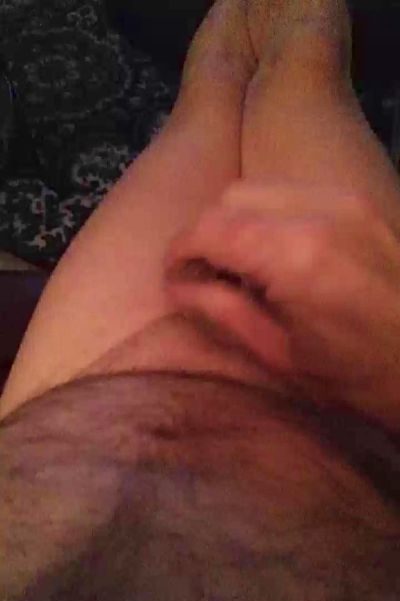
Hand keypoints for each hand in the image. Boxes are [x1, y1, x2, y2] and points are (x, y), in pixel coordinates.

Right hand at [165, 180, 399, 428]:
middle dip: (207, 234)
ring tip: (243, 267)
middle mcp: (320, 212)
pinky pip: (296, 193)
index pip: (210, 228)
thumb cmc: (357, 376)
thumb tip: (176, 287)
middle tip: (206, 276)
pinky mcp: (362, 202)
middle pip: (231, 197)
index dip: (180, 252)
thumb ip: (221, 312)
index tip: (175, 278)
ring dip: (239, 221)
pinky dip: (272, 216)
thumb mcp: (279, 355)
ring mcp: (346, 200)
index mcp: (295, 256)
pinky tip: (280, 256)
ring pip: (263, 189)